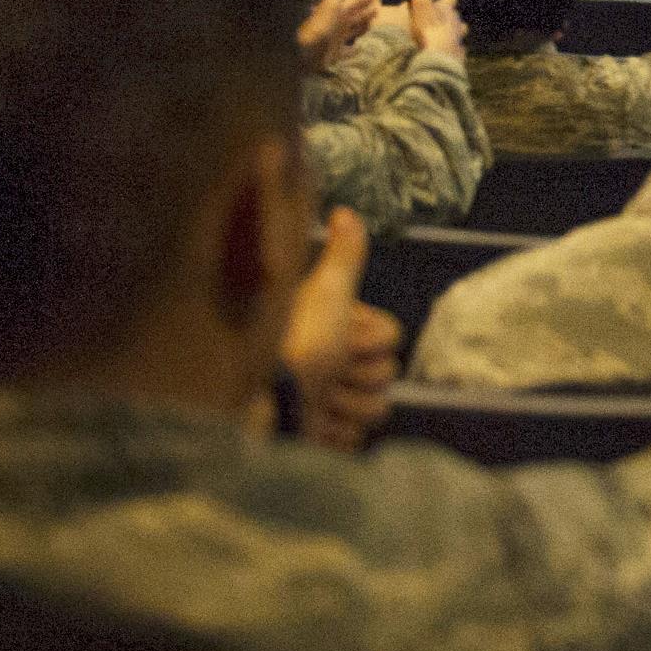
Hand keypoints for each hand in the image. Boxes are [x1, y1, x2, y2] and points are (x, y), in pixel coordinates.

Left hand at [280, 209, 401, 452]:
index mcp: (337, 330)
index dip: (369, 342)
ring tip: (314, 401)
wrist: (259, 400)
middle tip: (328, 373)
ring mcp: (330, 402)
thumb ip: (344, 257)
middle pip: (386, 375)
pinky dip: (334, 435)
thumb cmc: (294, 343)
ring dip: (345, 407)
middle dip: (357, 378)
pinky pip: (354, 440)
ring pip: (374, 410)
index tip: (341, 340)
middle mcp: (335, 364)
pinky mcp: (323, 437)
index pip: (391, 338)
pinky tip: (311, 424)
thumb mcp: (326, 293)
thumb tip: (344, 210)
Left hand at [297, 0, 377, 69]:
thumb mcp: (331, 4)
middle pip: (356, 16)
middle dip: (366, 11)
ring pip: (354, 31)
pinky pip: (347, 51)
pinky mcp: (336, 54)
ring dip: (362, 27)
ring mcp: (337, 39)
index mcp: (340, 11)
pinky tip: (358, 49)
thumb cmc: (322, 25)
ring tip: (371, 25)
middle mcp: (339, 24)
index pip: (356, 1)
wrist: (307, 49)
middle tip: (377, 8)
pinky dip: (353, 50)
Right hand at [406, 0, 466, 61]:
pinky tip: (447, 54)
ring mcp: (458, 39)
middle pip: (457, 17)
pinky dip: (453, 51)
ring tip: (446, 37)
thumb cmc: (428, 28)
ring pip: (460, 34)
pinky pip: (457, 51)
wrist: (438, 56)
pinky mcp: (457, 55)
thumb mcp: (420, 2)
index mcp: (447, 10)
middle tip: (442, 19)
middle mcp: (456, 23)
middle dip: (452, 18)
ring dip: (454, 34)